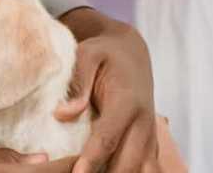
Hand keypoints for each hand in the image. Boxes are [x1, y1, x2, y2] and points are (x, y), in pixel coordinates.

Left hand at [56, 9, 159, 172]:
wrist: (131, 53)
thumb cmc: (104, 52)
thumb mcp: (88, 55)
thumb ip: (78, 83)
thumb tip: (62, 114)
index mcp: (127, 102)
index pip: (109, 137)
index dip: (93, 158)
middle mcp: (143, 124)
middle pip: (127, 163)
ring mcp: (149, 137)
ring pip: (139, 171)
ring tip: (87, 172)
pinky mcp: (149, 145)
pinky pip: (143, 169)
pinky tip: (103, 171)